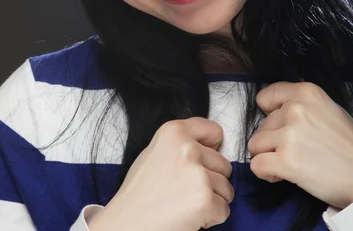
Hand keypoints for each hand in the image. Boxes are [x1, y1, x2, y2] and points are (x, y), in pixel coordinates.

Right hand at [89, 117, 233, 230]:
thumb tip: (210, 146)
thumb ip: (182, 143)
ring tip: (185, 203)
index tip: (202, 160)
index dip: (211, 148)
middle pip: (224, 163)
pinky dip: (211, 217)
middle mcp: (187, 148)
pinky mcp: (204, 199)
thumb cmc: (139, 194)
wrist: (126, 224)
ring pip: (226, 188)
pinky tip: (189, 216)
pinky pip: (223, 209)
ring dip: (212, 199)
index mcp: (174, 131)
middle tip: (186, 190)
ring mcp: (197, 173)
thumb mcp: (155, 152)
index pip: (214, 130)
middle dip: (212, 179)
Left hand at [247, 81, 352, 208]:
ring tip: (287, 163)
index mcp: (306, 93)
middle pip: (261, 125)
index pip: (266, 97)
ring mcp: (290, 135)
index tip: (278, 125)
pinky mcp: (286, 161)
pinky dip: (265, 172)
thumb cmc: (349, 146)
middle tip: (293, 151)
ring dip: (267, 156)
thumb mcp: (328, 109)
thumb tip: (278, 106)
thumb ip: (302, 104)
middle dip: (272, 140)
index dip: (269, 114)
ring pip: (255, 144)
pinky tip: (281, 175)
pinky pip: (256, 165)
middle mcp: (295, 109)